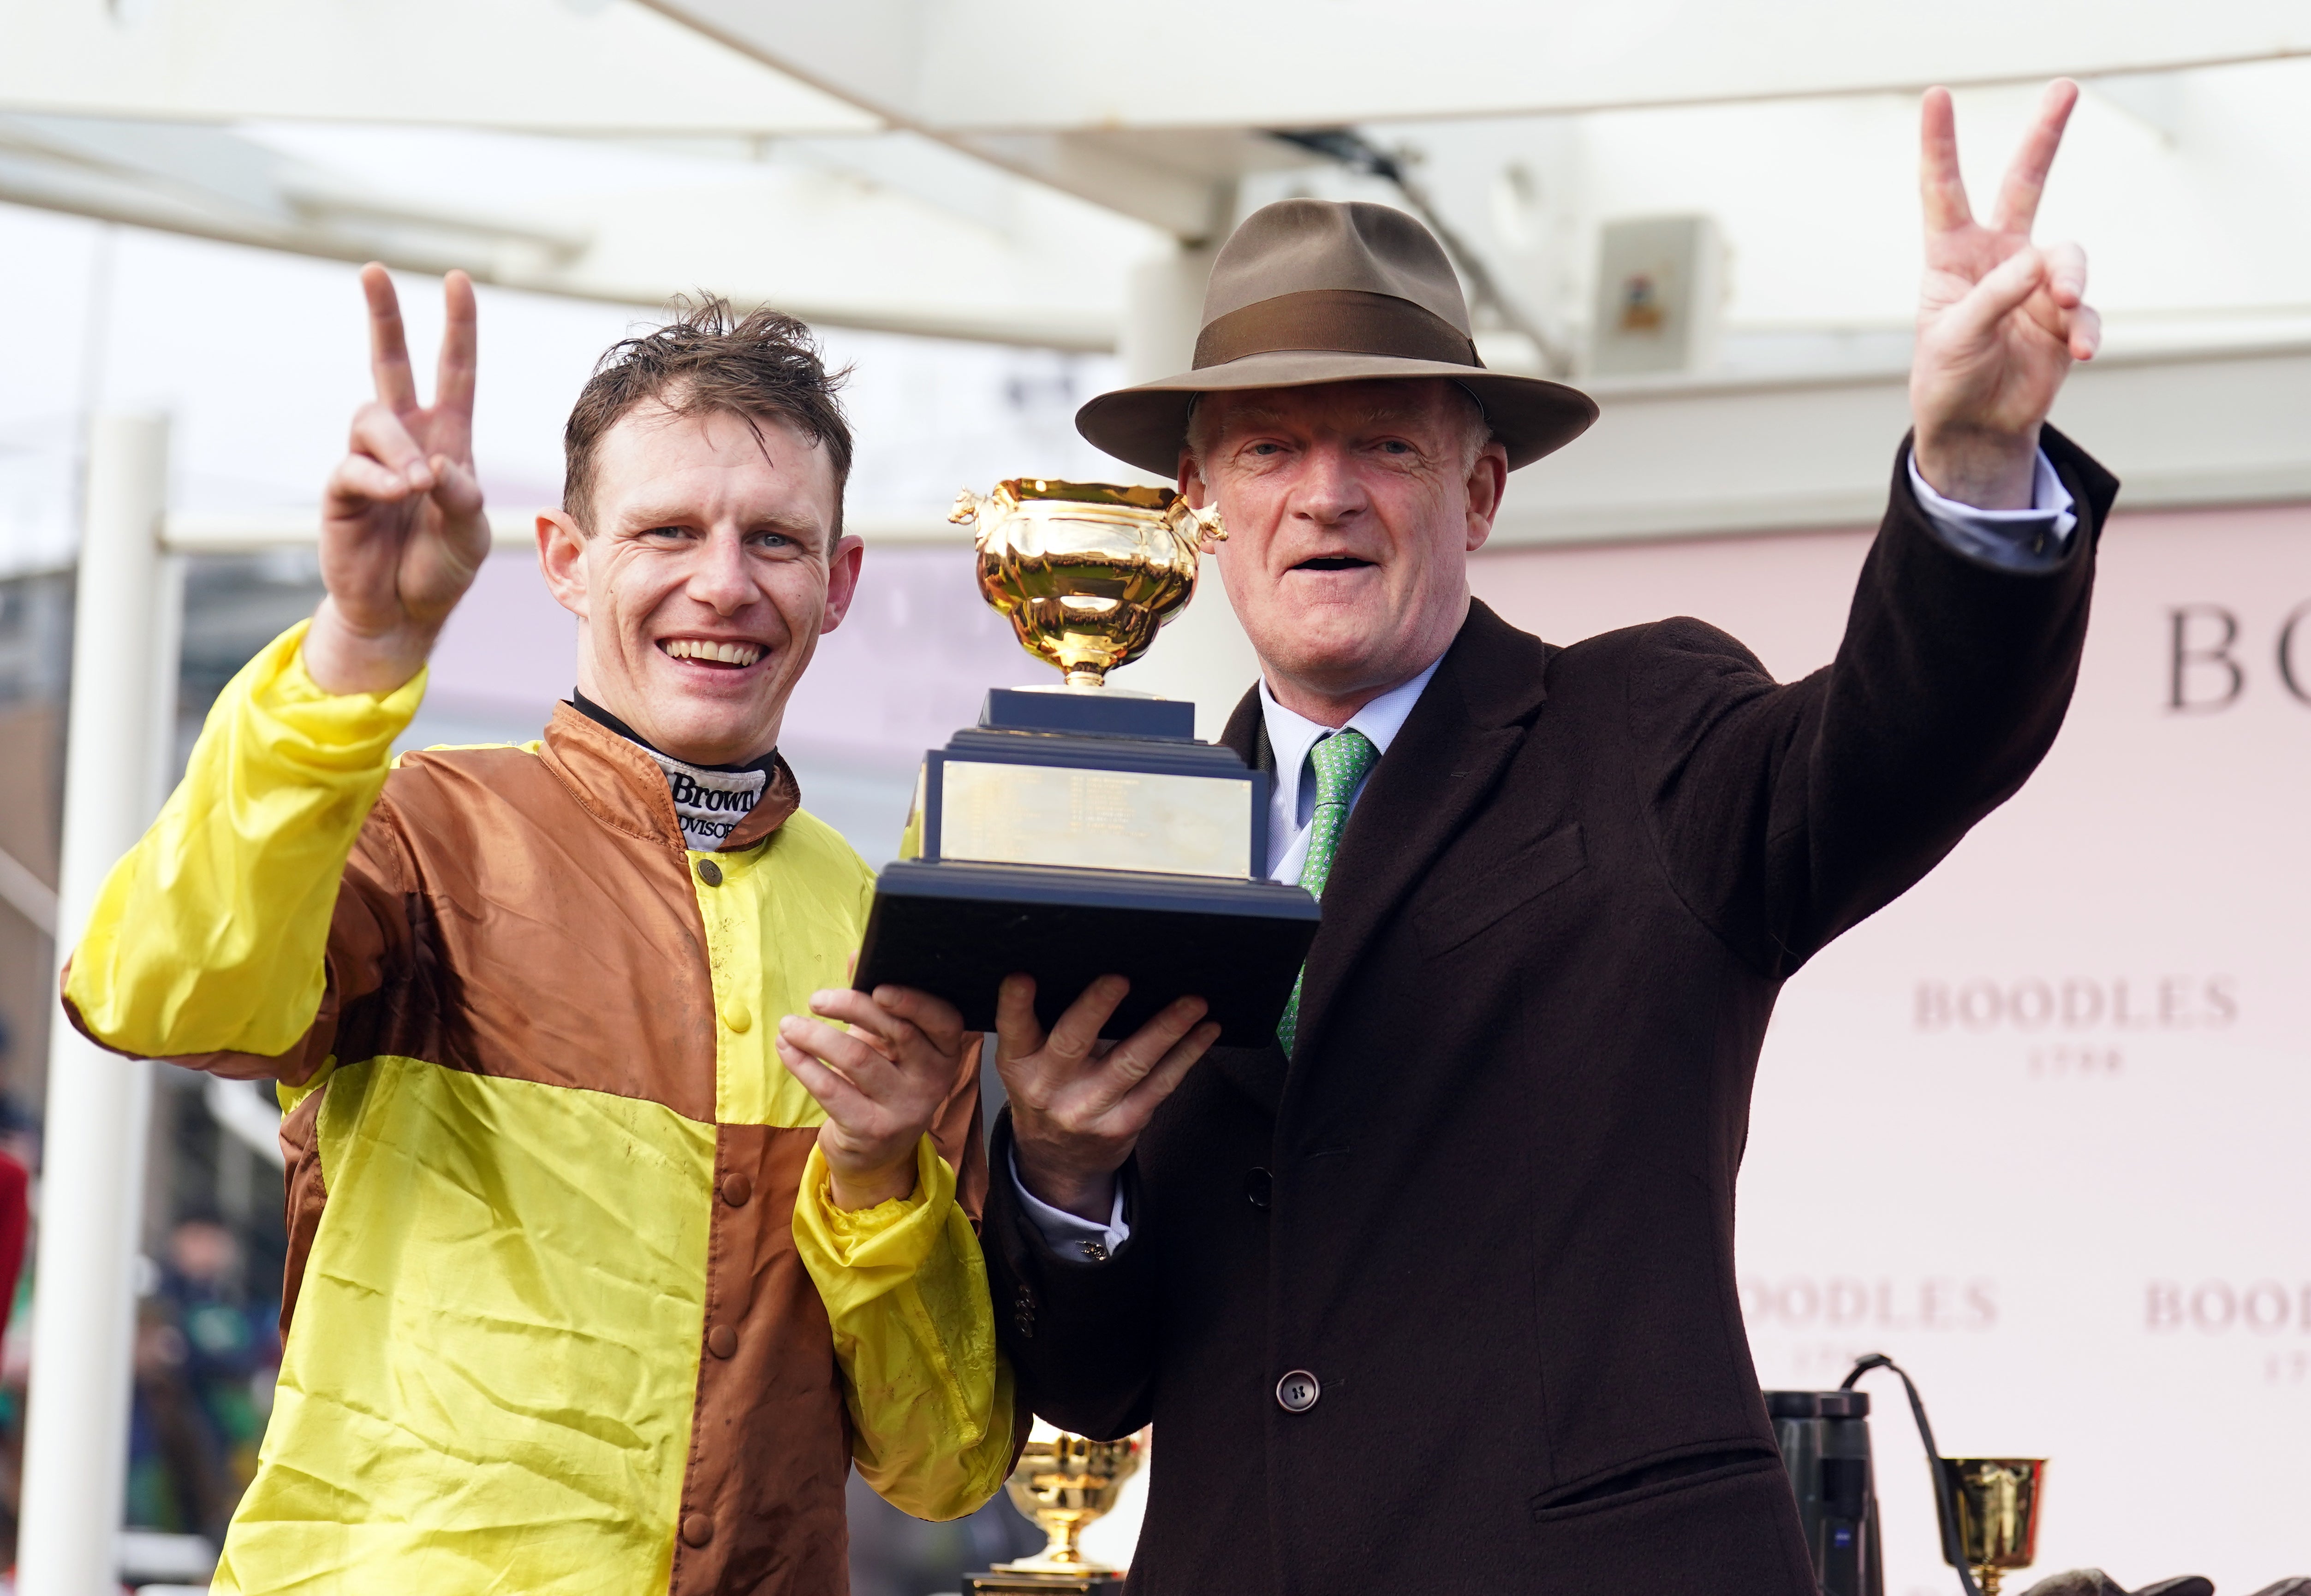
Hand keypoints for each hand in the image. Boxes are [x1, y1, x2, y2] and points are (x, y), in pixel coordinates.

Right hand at [303, 264, 488, 694]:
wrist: (404, 613)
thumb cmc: (440, 568)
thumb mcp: (471, 531)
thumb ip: (463, 494)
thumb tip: (435, 462)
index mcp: (446, 439)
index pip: (454, 372)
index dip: (457, 328)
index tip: (457, 280)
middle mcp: (405, 439)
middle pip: (389, 364)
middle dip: (383, 317)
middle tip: (373, 271)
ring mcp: (369, 461)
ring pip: (374, 419)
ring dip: (399, 448)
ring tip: (417, 486)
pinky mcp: (341, 490)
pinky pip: (355, 467)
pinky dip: (380, 478)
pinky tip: (398, 493)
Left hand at [778, 985, 975, 1209]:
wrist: (874, 1151)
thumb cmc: (880, 1081)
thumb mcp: (884, 1040)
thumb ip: (874, 998)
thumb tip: (857, 955)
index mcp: (945, 1051)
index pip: (943, 1020)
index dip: (913, 1001)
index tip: (877, 987)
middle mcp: (933, 1080)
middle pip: (896, 1032)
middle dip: (850, 1007)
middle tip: (817, 999)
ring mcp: (905, 1108)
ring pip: (857, 1058)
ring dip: (814, 1036)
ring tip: (789, 1025)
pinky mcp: (871, 1129)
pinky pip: (831, 1089)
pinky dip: (802, 1064)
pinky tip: (787, 1049)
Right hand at [996, 975, 1219, 1222]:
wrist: (1057, 1160)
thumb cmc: (1048, 1090)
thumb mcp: (1029, 1062)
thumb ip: (1045, 1025)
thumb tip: (1093, 965)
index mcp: (1020, 1063)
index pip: (1013, 1028)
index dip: (1014, 1003)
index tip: (1022, 978)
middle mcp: (1049, 1087)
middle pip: (1072, 1042)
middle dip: (1096, 1008)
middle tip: (1119, 979)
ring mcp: (1088, 1108)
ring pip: (1131, 1062)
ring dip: (1166, 1029)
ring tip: (1193, 1003)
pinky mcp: (1124, 1123)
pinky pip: (1161, 1084)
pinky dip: (1187, 1054)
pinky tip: (1205, 1032)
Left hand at [1910, 80, 2100, 508]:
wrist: (1975, 426)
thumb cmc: (1947, 377)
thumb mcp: (1954, 338)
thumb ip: (1993, 298)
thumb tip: (2039, 265)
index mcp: (1952, 256)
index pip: (1944, 192)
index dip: (1940, 146)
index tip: (1937, 96)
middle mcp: (1997, 259)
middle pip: (2024, 185)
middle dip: (2044, 137)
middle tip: (2064, 88)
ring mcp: (2035, 284)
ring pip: (2066, 258)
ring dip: (2070, 279)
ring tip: (2065, 305)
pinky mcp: (2065, 317)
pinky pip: (2085, 311)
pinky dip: (2086, 327)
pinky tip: (2082, 351)